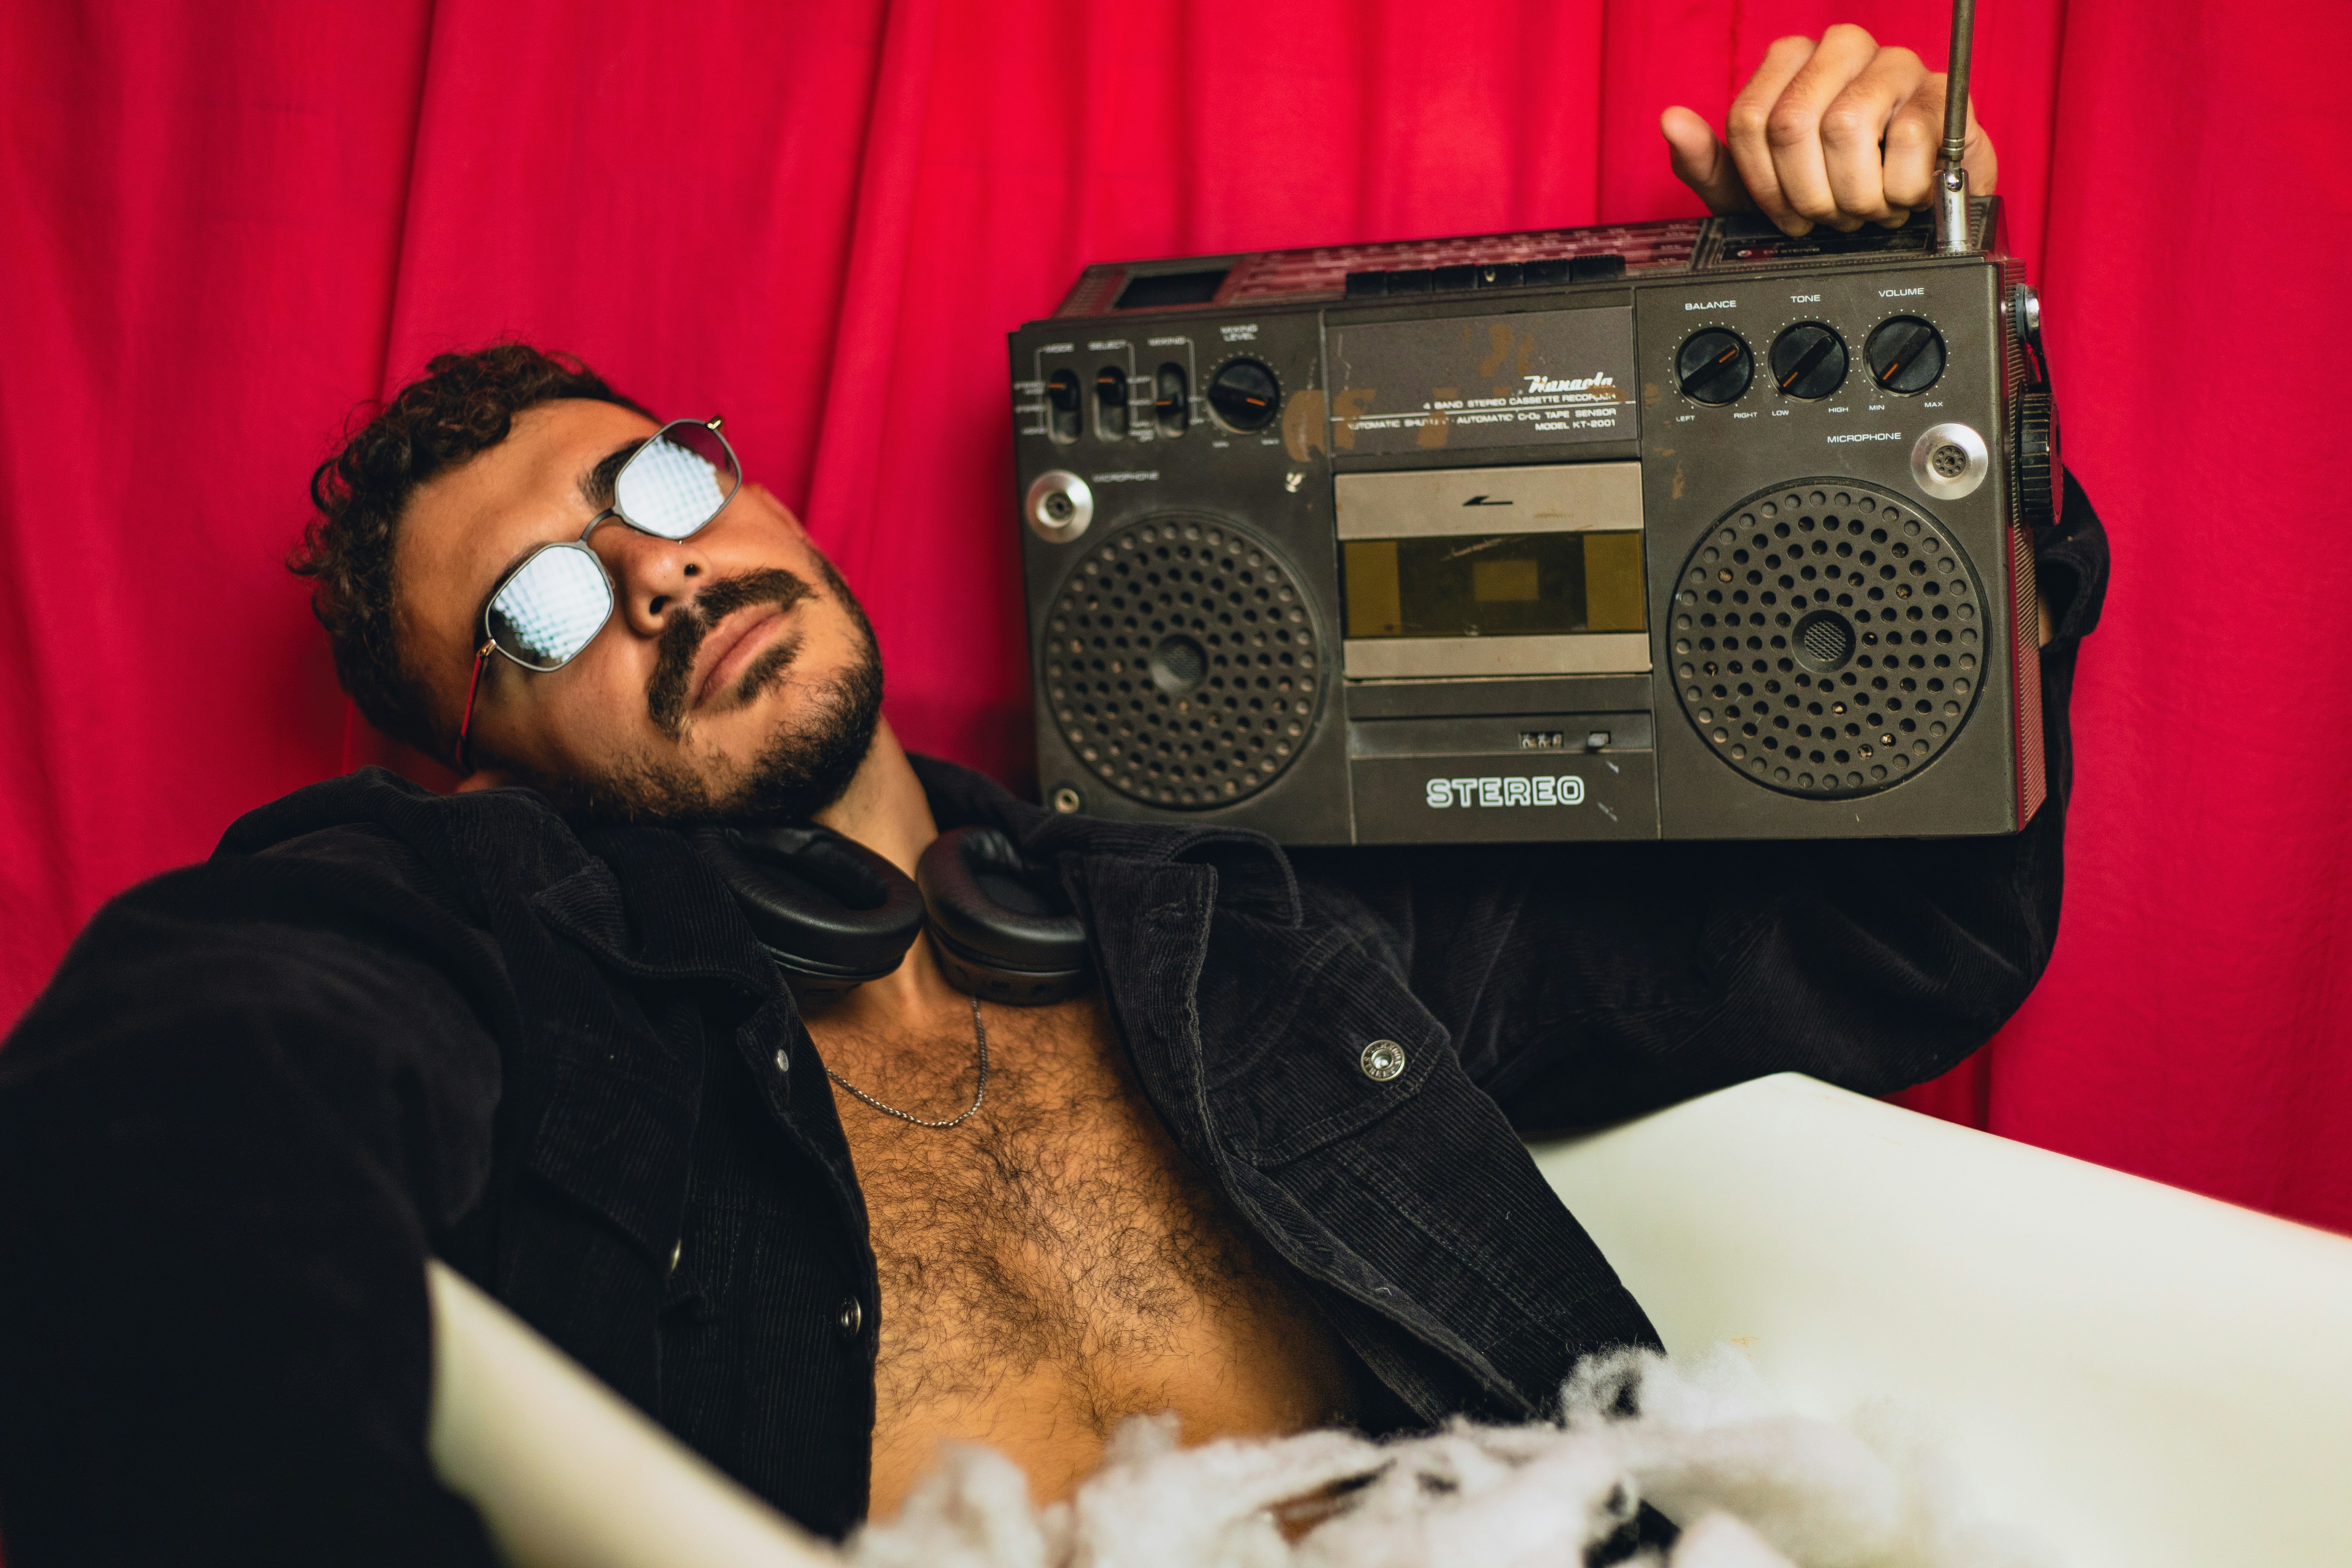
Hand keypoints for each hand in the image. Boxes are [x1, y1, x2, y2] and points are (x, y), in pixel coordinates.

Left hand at [1660, 26, 1996, 235]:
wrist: (1911, 209)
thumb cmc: (1831, 191)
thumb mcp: (1755, 193)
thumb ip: (1707, 164)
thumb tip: (1672, 121)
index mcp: (1790, 62)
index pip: (1749, 119)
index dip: (1764, 185)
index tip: (1787, 214)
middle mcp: (1841, 49)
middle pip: (1791, 123)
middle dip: (1808, 193)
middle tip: (1831, 215)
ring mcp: (1895, 64)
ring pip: (1847, 127)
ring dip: (1855, 193)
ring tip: (1868, 207)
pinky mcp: (1944, 92)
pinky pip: (1909, 139)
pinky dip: (1901, 188)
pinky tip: (1905, 194)